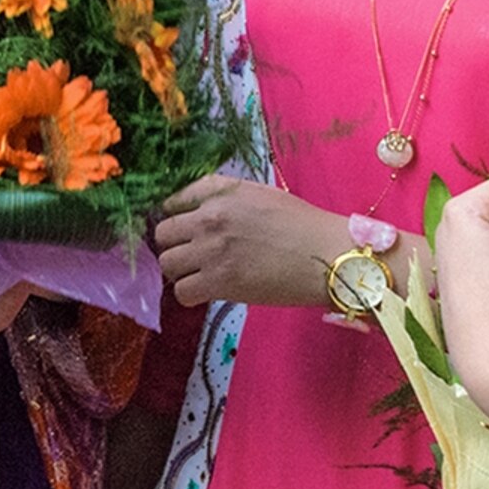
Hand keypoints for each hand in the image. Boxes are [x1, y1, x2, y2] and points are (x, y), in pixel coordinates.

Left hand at [152, 174, 347, 308]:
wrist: (326, 255)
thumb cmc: (301, 223)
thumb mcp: (259, 193)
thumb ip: (224, 196)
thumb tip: (198, 208)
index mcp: (219, 194)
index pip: (172, 201)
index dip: (176, 217)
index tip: (185, 229)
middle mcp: (208, 219)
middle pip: (162, 233)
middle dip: (174, 244)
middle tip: (191, 255)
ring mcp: (211, 251)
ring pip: (167, 263)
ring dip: (180, 270)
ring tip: (199, 275)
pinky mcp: (219, 282)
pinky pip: (182, 292)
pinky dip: (191, 294)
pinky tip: (207, 291)